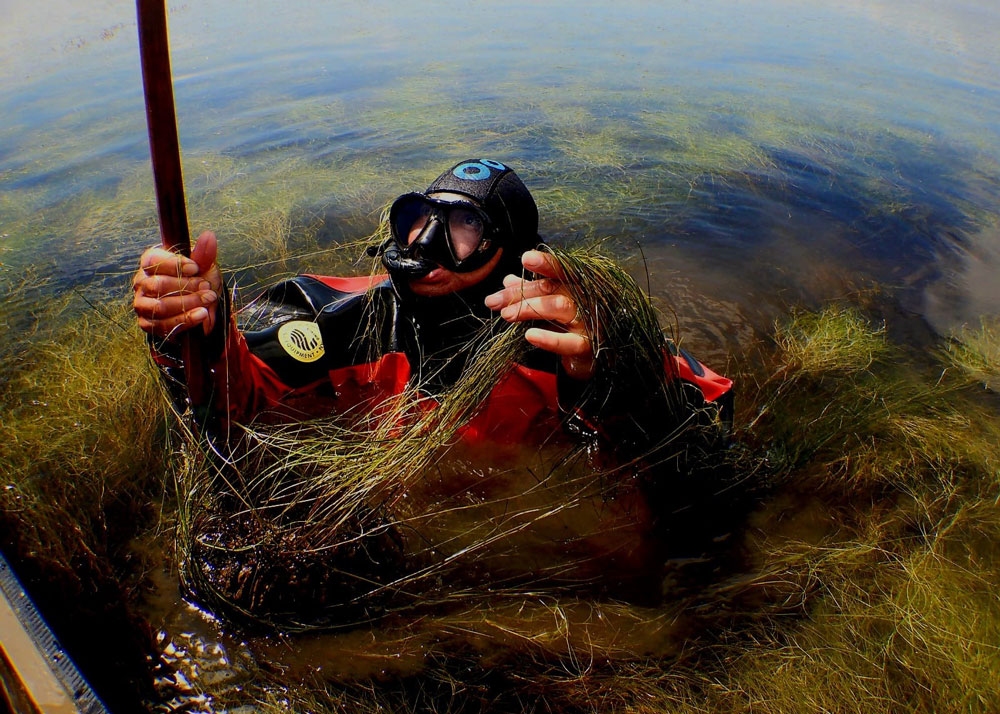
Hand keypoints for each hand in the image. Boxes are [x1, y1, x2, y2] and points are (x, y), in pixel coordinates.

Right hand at [132, 231, 221, 338]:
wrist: (202, 309)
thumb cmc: (198, 282)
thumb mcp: (204, 267)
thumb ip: (204, 254)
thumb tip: (209, 235)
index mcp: (150, 263)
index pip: (153, 260)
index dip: (175, 265)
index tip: (196, 268)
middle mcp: (141, 282)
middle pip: (158, 284)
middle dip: (186, 287)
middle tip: (207, 287)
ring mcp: (142, 304)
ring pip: (160, 306)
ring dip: (188, 303)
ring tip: (208, 300)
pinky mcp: (147, 324)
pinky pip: (164, 325)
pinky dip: (186, 320)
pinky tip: (202, 314)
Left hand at [485, 249, 594, 379]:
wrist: (587, 358)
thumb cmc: (566, 325)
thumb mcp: (547, 305)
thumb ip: (530, 292)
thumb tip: (508, 280)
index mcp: (573, 285)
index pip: (560, 269)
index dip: (545, 263)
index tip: (526, 258)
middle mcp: (582, 299)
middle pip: (550, 288)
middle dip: (519, 293)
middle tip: (493, 301)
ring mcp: (586, 321)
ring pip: (558, 307)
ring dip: (529, 309)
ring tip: (506, 315)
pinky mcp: (586, 345)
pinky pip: (568, 342)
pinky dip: (549, 339)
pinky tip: (530, 335)